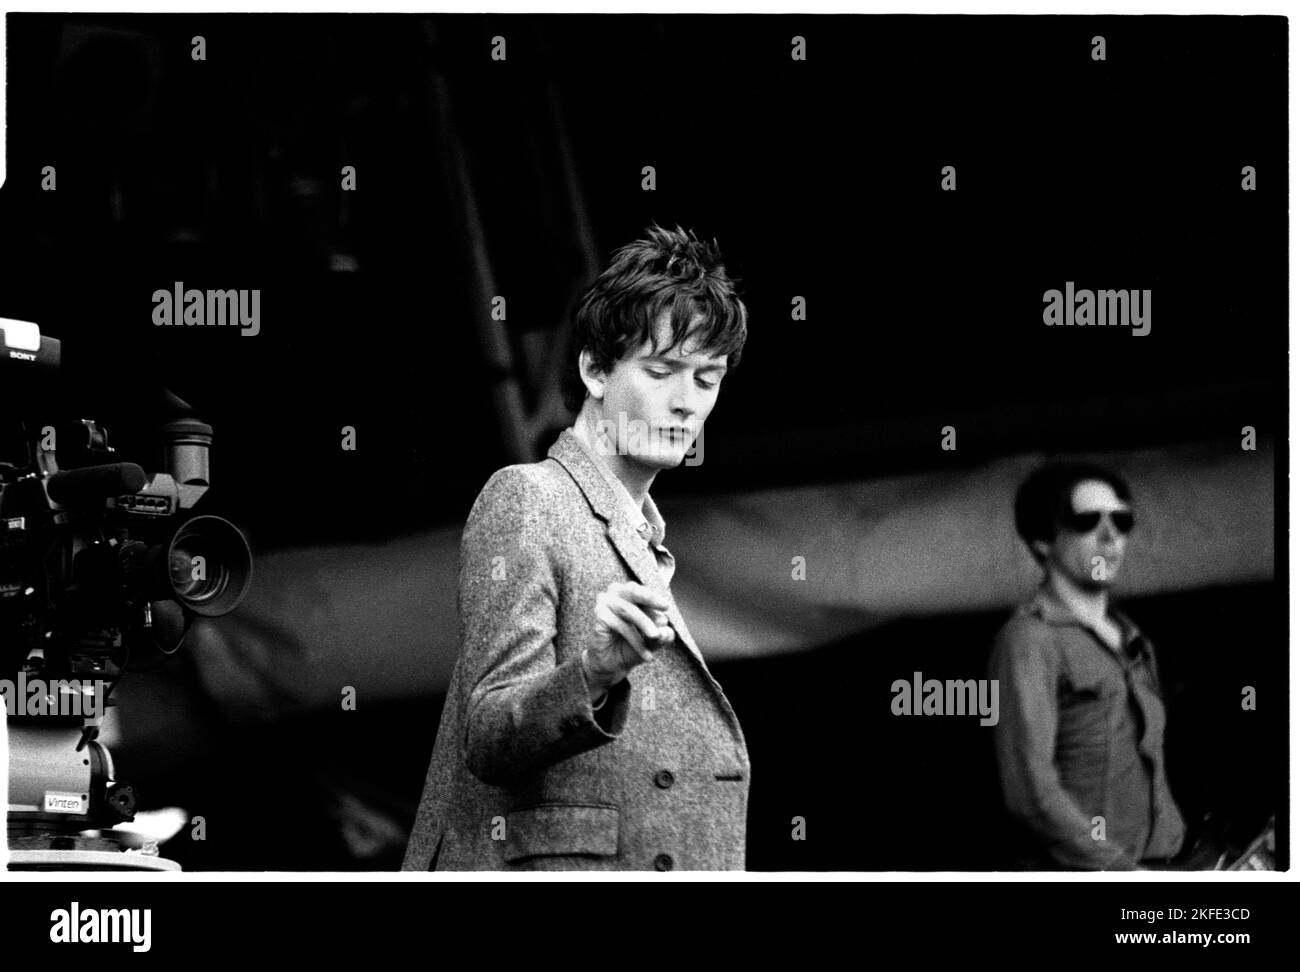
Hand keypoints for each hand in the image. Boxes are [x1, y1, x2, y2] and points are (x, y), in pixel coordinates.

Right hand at [582, 581, 674, 696]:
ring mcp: (605, 603)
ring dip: (644, 624)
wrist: (614, 665)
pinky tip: (644, 653)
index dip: (655, 598)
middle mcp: (616, 594)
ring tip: (656, 638)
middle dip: (650, 599)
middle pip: (633, 591)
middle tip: (664, 611)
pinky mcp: (600, 616)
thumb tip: (666, 630)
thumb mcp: (653, 641)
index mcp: (630, 594)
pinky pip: (620, 625)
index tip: (666, 607)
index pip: (643, 591)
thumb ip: (663, 635)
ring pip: (628, 610)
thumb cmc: (633, 646)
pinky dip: (635, 640)